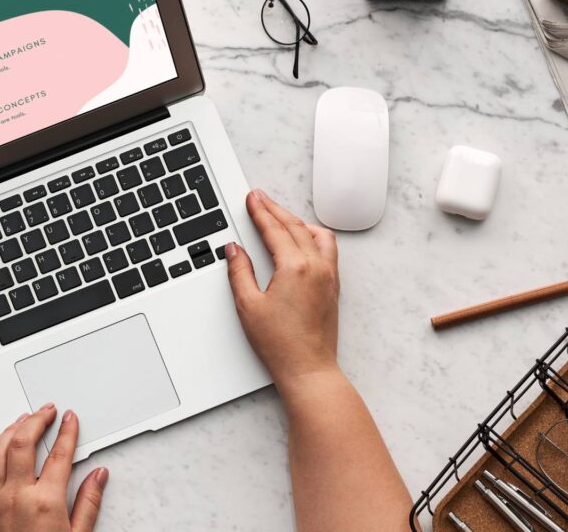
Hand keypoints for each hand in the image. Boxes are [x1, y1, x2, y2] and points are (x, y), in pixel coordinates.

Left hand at [0, 404, 108, 531]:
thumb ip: (88, 502)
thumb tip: (98, 475)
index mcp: (45, 501)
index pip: (58, 454)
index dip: (67, 432)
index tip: (70, 419)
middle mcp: (17, 496)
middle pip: (22, 442)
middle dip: (36, 420)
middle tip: (47, 410)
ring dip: (11, 430)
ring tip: (23, 419)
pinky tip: (2, 447)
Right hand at [225, 190, 339, 391]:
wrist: (308, 369)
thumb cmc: (281, 344)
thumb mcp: (248, 306)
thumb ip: (240, 272)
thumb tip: (234, 251)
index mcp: (295, 268)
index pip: (275, 230)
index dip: (260, 211)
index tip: (252, 199)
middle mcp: (317, 267)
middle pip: (295, 227)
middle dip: (275, 210)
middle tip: (260, 198)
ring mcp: (329, 276)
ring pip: (317, 235)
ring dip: (298, 221)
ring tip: (280, 216)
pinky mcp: (333, 287)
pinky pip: (327, 249)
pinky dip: (313, 237)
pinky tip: (303, 240)